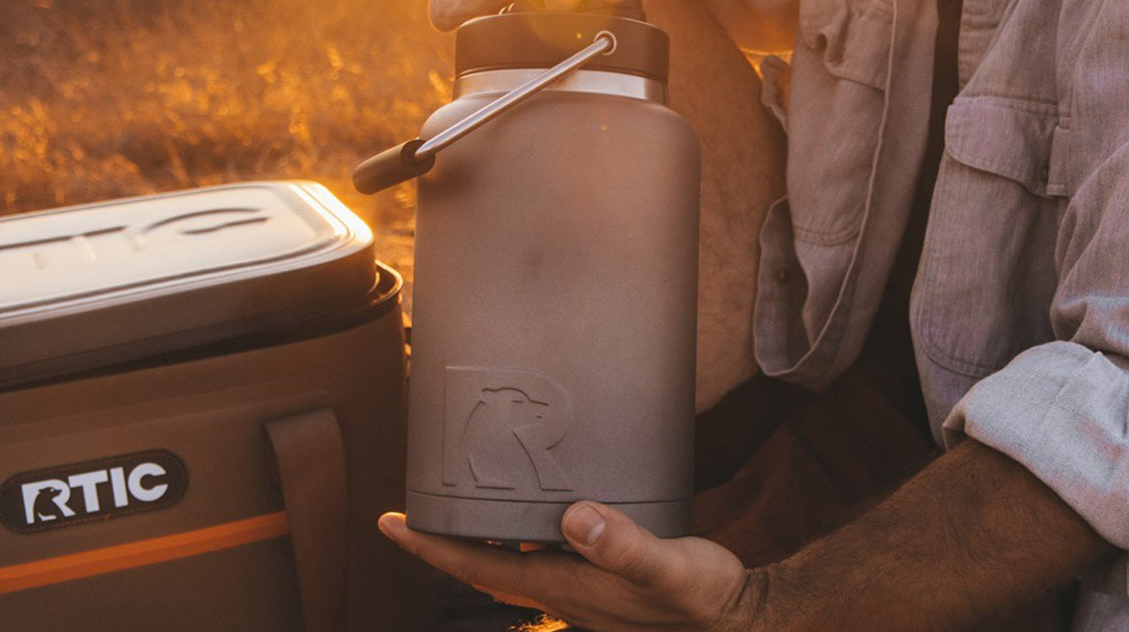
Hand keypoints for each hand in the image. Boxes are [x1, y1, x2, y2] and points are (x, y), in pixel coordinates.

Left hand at [379, 501, 764, 631]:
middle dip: (443, 544)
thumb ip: (623, 546)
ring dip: (479, 544)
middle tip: (413, 512)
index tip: (389, 524)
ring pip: (510, 568)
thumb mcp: (669, 567)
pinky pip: (543, 563)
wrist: (739, 621)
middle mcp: (564, 594)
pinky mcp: (602, 584)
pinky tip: (537, 515)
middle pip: (483, 570)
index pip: (477, 567)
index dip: (430, 547)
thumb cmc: (704, 597)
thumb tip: (576, 519)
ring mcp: (582, 594)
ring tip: (462, 507)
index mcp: (565, 587)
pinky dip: (521, 541)